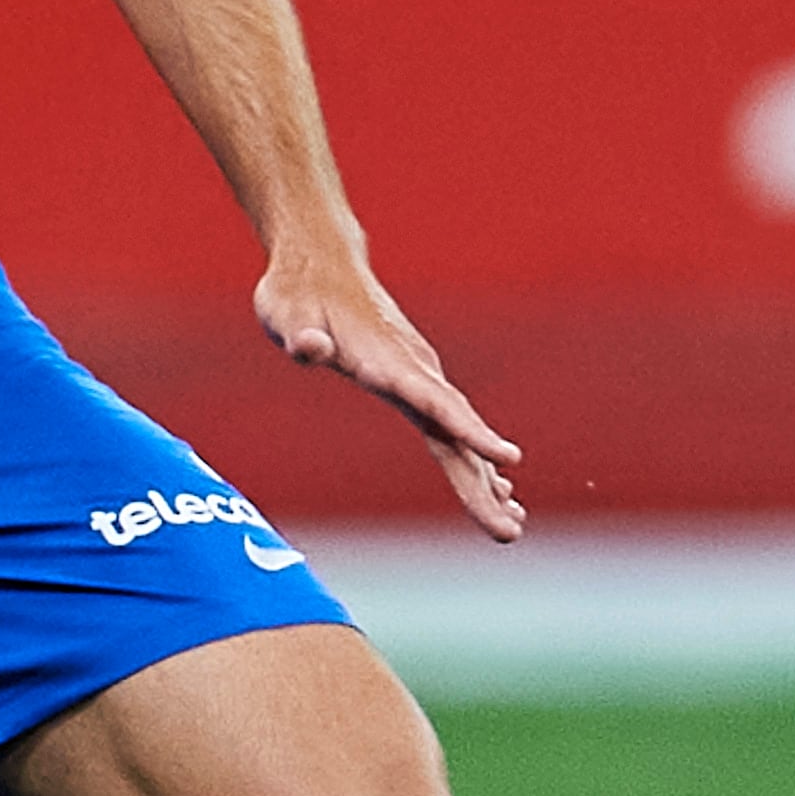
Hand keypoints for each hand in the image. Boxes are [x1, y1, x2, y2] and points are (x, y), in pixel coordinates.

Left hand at [256, 239, 524, 543]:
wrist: (319, 264)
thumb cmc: (296, 295)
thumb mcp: (284, 313)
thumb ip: (300, 336)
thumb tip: (309, 346)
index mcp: (387, 360)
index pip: (435, 401)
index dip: (469, 431)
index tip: (506, 460)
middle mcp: (413, 370)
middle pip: (454, 433)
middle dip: (481, 482)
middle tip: (509, 531)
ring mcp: (417, 377)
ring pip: (457, 435)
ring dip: (483, 480)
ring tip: (511, 526)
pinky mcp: (412, 382)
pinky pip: (448, 428)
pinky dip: (471, 459)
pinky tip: (495, 489)